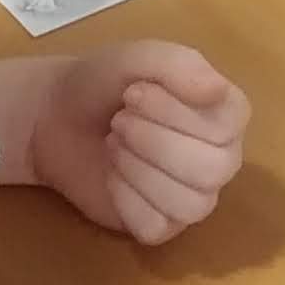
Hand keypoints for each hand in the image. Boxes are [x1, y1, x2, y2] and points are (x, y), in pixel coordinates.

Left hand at [27, 39, 251, 243]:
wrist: (55, 117)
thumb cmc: (104, 84)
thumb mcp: (138, 57)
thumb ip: (180, 65)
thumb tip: (218, 90)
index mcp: (224, 114)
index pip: (229, 125)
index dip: (178, 112)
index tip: (133, 94)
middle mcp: (219, 158)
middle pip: (213, 170)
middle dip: (155, 143)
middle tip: (118, 123)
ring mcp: (191, 195)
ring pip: (191, 205)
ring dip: (140, 171)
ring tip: (114, 145)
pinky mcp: (160, 225)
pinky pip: (157, 226)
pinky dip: (126, 199)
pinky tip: (112, 177)